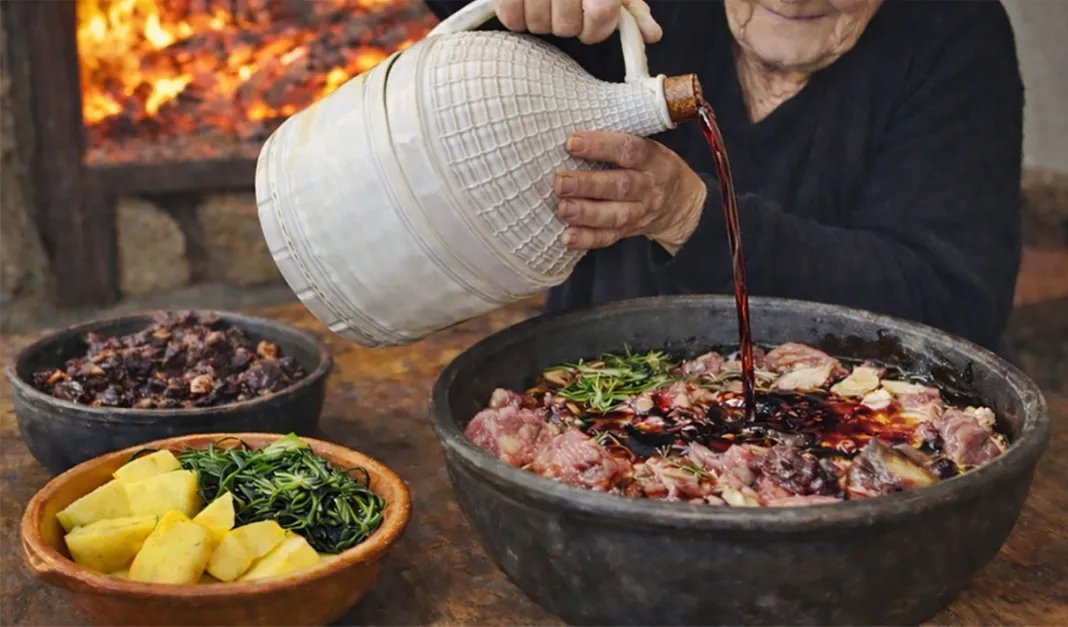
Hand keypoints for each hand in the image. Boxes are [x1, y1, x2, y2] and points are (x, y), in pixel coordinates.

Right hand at [492, 0, 661, 43]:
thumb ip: (631, 6)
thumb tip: (652, 35)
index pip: (600, 16)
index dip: (595, 29)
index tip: (590, 26)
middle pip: (567, 27)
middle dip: (566, 24)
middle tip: (563, 7)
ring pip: (538, 25)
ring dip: (541, 21)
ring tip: (542, 1)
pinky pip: (511, 19)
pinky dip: (516, 18)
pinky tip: (523, 3)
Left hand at [554, 131, 707, 253]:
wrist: (682, 204)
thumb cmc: (653, 166)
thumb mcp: (648, 147)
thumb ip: (618, 141)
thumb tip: (572, 127)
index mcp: (652, 159)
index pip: (628, 149)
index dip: (600, 146)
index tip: (572, 142)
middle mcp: (647, 186)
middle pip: (619, 185)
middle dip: (587, 184)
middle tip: (560, 182)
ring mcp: (640, 212)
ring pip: (614, 215)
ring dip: (586, 213)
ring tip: (562, 208)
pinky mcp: (629, 231)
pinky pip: (609, 237)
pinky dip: (587, 239)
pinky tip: (568, 237)